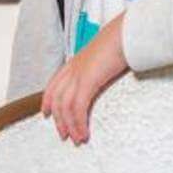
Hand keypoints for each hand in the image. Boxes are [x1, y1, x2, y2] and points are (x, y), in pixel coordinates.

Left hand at [40, 13, 129, 144]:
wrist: (126, 33)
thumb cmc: (122, 41)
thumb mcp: (105, 55)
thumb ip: (100, 66)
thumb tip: (105, 74)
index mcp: (75, 61)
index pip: (54, 84)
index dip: (48, 100)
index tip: (46, 113)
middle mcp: (73, 68)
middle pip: (57, 99)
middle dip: (59, 120)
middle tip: (65, 135)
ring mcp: (78, 74)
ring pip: (65, 106)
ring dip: (70, 126)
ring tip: (77, 139)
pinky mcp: (87, 81)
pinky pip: (78, 108)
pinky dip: (79, 123)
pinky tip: (84, 132)